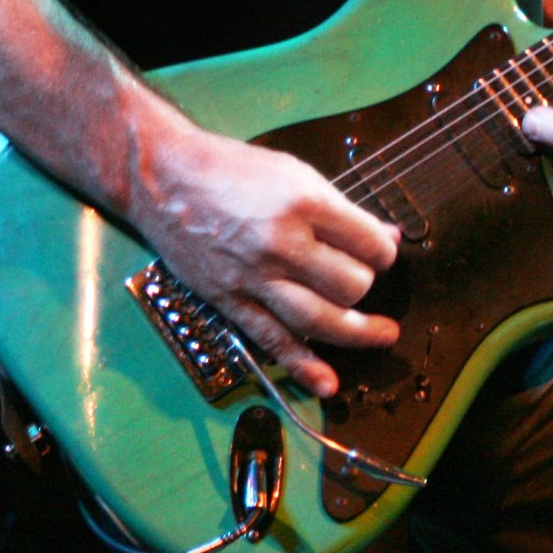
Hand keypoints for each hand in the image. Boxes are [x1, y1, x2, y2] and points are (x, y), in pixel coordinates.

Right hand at [132, 115, 402, 397]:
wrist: (165, 179)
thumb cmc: (230, 169)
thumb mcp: (294, 174)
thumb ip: (341, 209)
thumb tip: (387, 235)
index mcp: (302, 204)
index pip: (368, 244)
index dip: (384, 251)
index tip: (380, 252)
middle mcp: (281, 244)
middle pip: (351, 284)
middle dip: (365, 283)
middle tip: (358, 274)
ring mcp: (255, 277)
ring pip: (321, 319)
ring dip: (358, 332)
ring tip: (383, 335)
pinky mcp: (231, 301)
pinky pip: (273, 340)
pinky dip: (303, 365)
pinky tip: (328, 382)